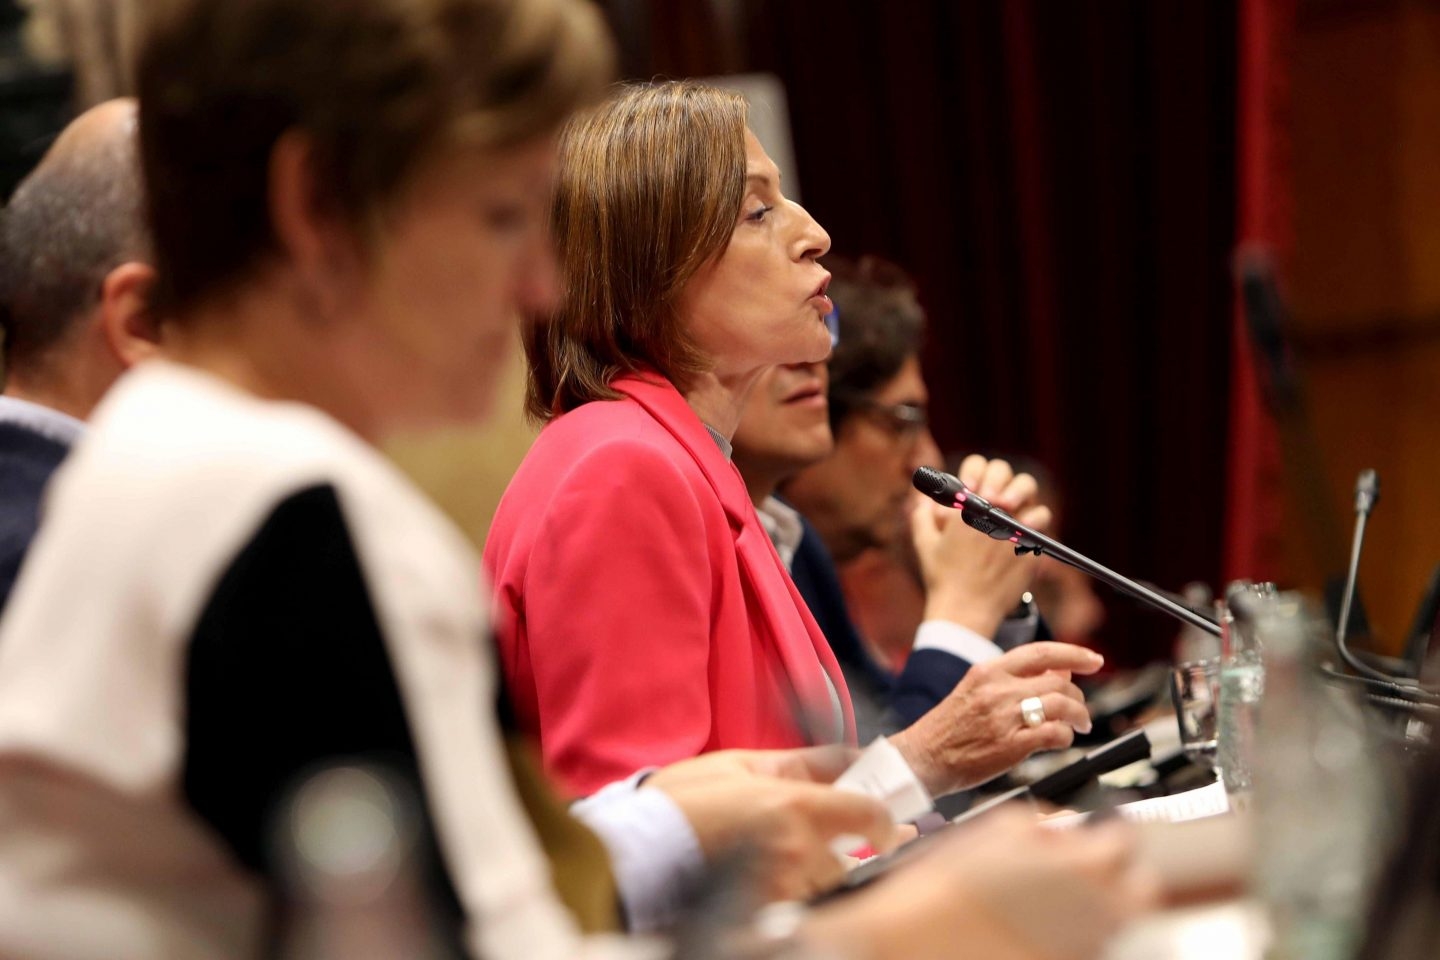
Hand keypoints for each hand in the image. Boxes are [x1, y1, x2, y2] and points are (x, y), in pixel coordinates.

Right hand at [645, 747, 902, 901]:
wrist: (636, 854)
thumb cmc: (681, 802)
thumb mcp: (741, 764)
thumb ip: (803, 761)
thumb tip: (853, 755)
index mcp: (797, 806)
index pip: (870, 818)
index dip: (885, 823)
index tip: (887, 826)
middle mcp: (798, 850)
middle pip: (849, 859)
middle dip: (839, 850)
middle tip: (812, 840)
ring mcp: (783, 886)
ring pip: (823, 884)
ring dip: (813, 872)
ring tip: (775, 856)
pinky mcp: (765, 911)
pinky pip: (797, 902)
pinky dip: (790, 890)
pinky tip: (765, 877)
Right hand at [805, 807, 1157, 959]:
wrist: (920, 941)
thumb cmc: (951, 887)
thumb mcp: (997, 829)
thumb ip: (1045, 824)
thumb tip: (1066, 829)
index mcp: (1086, 865)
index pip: (1127, 839)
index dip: (1110, 831)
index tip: (1098, 833)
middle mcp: (1101, 910)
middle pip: (1139, 888)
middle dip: (1116, 875)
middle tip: (1083, 871)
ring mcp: (1090, 946)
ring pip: (1112, 921)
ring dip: (1092, 907)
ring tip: (1048, 904)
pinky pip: (1087, 946)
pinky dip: (1072, 936)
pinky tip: (1036, 929)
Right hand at [889, 642, 1103, 796]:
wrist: (923, 758)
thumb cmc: (947, 729)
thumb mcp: (975, 689)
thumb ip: (1013, 679)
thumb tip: (1056, 669)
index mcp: (987, 671)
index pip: (1041, 652)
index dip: (1074, 653)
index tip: (1093, 659)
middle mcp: (998, 689)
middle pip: (1058, 681)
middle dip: (1078, 695)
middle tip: (1080, 709)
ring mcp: (1005, 717)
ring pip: (1062, 705)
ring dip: (1079, 715)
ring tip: (1079, 725)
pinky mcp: (1011, 745)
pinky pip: (1055, 734)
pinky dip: (1066, 737)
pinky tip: (1062, 740)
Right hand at [912, 455, 1052, 637]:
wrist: (966, 611)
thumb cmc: (941, 577)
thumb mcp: (923, 543)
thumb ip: (921, 515)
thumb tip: (925, 499)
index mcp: (966, 505)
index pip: (977, 467)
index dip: (976, 472)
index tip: (974, 487)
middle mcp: (992, 511)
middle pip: (1004, 474)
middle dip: (1000, 480)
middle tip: (995, 497)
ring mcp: (1014, 527)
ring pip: (1028, 495)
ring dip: (1021, 498)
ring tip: (1013, 510)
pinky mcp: (1030, 544)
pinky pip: (1040, 522)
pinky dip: (1035, 521)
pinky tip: (1026, 527)